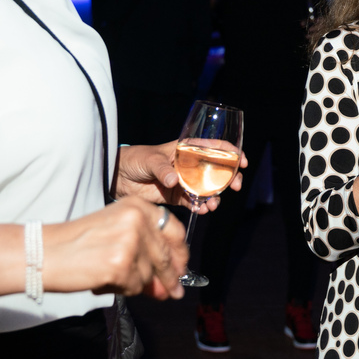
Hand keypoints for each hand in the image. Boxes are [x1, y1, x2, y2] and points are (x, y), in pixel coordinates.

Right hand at [44, 198, 187, 299]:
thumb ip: (144, 250)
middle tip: (174, 293)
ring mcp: (131, 241)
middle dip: (170, 278)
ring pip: (149, 275)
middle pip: (165, 256)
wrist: (45, 252)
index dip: (180, 253)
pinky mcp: (121, 264)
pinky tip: (103, 281)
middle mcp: (137, 219)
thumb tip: (170, 284)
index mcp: (137, 206)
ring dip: (135, 284)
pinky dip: (122, 290)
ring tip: (110, 276)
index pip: (173, 229)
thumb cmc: (76, 243)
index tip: (182, 269)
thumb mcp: (115, 232)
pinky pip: (135, 287)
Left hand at [115, 140, 246, 212]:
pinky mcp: (176, 196)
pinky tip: (202, 210)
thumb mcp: (149, 159)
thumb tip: (174, 181)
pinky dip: (200, 207)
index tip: (241, 162)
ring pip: (207, 189)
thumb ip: (162, 169)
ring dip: (214, 197)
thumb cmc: (134, 159)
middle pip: (216, 170)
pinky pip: (193, 202)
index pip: (214, 147)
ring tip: (213, 205)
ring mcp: (184, 181)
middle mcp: (189, 165)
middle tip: (234, 187)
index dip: (231, 152)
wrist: (117, 177)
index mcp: (185, 149)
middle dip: (229, 178)